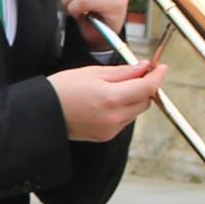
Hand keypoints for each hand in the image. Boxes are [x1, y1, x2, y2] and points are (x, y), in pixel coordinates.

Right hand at [50, 60, 167, 140]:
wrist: (43, 114)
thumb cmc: (62, 90)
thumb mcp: (92, 72)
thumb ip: (122, 72)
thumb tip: (142, 68)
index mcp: (112, 98)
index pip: (147, 87)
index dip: (157, 76)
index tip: (160, 68)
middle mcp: (115, 117)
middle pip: (145, 101)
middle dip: (145, 87)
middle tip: (139, 73)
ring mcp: (111, 129)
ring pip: (135, 111)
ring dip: (134, 98)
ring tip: (116, 87)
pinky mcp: (106, 136)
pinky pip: (123, 120)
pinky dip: (122, 109)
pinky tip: (106, 101)